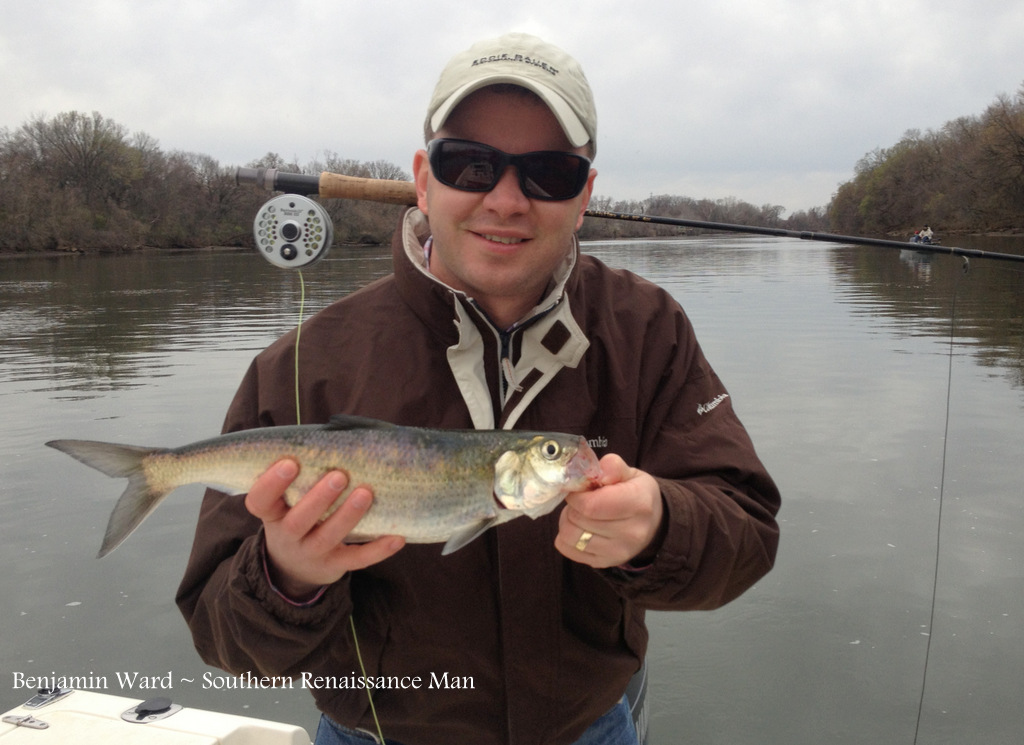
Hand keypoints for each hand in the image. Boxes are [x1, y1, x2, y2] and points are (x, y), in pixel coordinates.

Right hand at [245, 459, 404, 600]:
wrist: (294, 568)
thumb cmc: (295, 516)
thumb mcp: (285, 503)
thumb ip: (300, 478)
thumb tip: (332, 436)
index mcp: (273, 514)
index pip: (260, 501)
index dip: (271, 484)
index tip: (289, 463)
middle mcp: (288, 536)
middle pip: (298, 520)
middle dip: (318, 498)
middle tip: (339, 476)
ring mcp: (311, 553)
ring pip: (328, 537)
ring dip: (348, 516)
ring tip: (365, 493)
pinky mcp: (335, 565)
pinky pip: (357, 559)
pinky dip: (378, 550)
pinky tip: (397, 537)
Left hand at [555, 453, 663, 568]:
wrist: (654, 524)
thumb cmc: (638, 494)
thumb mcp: (631, 474)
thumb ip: (613, 467)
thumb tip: (600, 472)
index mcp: (638, 504)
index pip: (592, 505)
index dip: (576, 495)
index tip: (578, 489)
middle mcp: (631, 533)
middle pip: (579, 520)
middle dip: (572, 506)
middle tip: (580, 500)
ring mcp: (618, 553)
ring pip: (571, 537)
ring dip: (567, 521)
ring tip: (578, 514)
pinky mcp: (605, 563)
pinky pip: (569, 551)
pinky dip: (566, 538)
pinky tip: (579, 528)